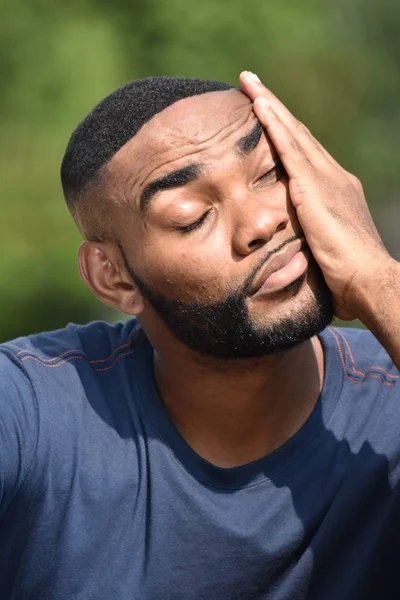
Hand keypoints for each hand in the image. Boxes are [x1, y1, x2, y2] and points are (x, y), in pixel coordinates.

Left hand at [239, 71, 393, 320]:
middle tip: (253, 86)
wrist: (368, 280)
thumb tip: (291, 247)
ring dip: (270, 106)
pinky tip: (259, 106)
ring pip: (293, 133)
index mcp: (335, 191)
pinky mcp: (314, 187)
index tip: (268, 116)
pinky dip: (274, 125)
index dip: (285, 133)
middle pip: (298, 135)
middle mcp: (333, 177)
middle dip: (275, 109)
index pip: (305, 154)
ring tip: (250, 84)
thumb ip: (308, 237)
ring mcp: (325, 178)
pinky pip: (289, 148)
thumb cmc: (347, 277)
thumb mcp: (322, 250)